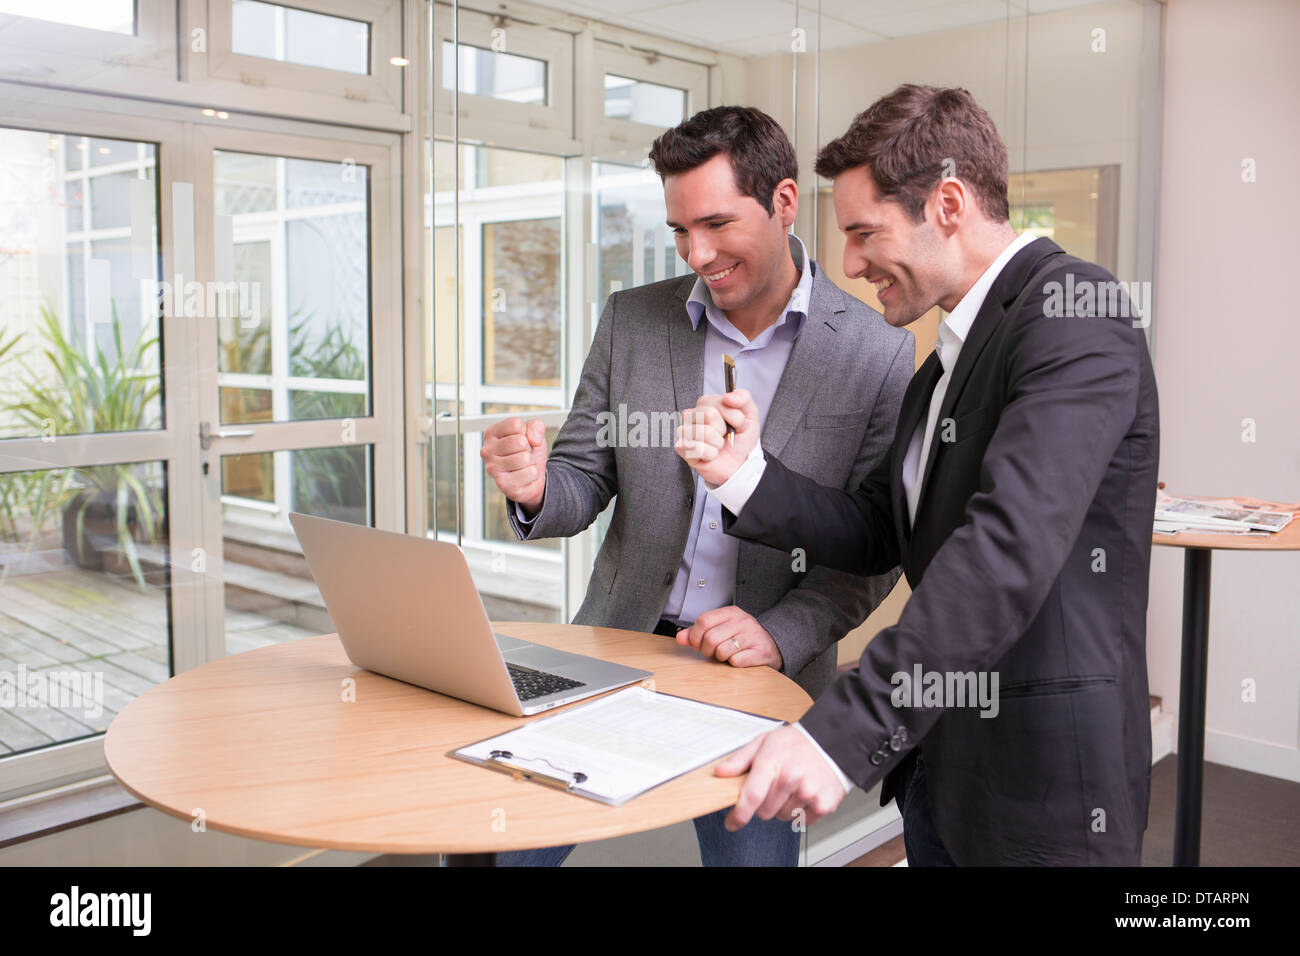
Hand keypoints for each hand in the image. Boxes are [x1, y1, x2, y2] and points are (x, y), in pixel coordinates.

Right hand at [480, 417, 547, 513]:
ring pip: (525, 458)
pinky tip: (523, 476)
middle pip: (520, 441)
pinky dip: (532, 474)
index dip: (526, 432)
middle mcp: (487, 450)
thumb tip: (534, 439)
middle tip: (522, 454)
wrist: (531, 477)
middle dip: (528, 448)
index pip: (515, 424)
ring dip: (530, 462)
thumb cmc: (528, 452)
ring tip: (523, 465)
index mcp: (491, 433)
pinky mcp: (502, 483)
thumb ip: (536, 426)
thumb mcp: (534, 433)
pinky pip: (529, 473)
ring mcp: (492, 468)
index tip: (522, 439)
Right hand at [674, 388, 759, 485]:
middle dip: (724, 428)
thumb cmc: (740, 439)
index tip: (736, 423)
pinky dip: (710, 453)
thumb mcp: (750, 415)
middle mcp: (693, 416)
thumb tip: (728, 396)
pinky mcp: (682, 449)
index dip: (732, 415)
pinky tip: (711, 455)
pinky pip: (696, 447)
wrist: (740, 464)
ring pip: (704, 432)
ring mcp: (685, 432)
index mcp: (706, 404)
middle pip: (709, 414)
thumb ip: (743, 398)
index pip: (717, 402)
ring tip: (718, 445)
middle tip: (725, 435)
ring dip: (717, 443)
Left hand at [675, 606, 782, 669]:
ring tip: (726, 655)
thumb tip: (680, 638)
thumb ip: (699, 632)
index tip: (697, 644)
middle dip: (706, 650)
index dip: (695, 636)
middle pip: (710, 638)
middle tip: (711, 653)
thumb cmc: (743, 638)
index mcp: (731, 612)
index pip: (703, 620)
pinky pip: (736, 661)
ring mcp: (753, 636)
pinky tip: (739, 659)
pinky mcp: (761, 651)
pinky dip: (733, 664)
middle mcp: (743, 621)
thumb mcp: (722, 629)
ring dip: (720, 658)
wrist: (773, 645)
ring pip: (722, 651)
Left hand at [716, 725, 848, 830]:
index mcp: (773, 762)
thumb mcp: (764, 742)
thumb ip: (740, 759)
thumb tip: (721, 773)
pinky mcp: (824, 805)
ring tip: (792, 786)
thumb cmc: (796, 743)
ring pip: (782, 817)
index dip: (738, 815)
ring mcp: (809, 793)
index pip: (751, 796)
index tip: (732, 822)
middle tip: (774, 785)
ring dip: (783, 806)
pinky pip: (801, 821)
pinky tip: (805, 792)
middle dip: (764, 803)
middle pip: (764, 812)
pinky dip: (800, 811)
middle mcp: (792, 778)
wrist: (831, 742)